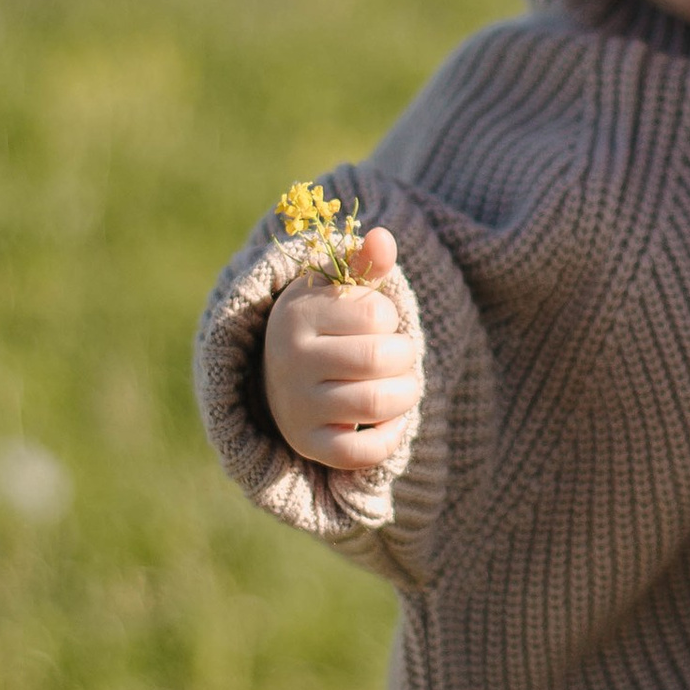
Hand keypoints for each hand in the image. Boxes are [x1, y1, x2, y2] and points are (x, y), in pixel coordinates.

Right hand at [261, 226, 423, 469]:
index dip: (390, 318)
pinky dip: (390, 436)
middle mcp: (289, 361)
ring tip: (401, 384)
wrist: (282, 375)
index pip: (377, 315)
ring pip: (378, 403)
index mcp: (296, 315)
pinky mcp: (308, 445)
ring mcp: (296, 407)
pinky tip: (390, 420)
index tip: (375, 322)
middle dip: (405, 356)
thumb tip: (383, 238)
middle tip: (398, 356)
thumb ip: (365, 261)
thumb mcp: (337, 287)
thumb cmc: (324, 324)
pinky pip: (364, 452)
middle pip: (380, 359)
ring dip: (407, 393)